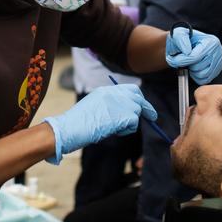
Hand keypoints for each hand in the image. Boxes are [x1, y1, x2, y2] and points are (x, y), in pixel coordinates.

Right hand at [42, 84, 157, 164]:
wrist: (69, 128)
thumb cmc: (77, 124)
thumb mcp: (94, 108)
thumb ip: (110, 106)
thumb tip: (127, 114)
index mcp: (106, 90)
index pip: (130, 89)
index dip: (138, 98)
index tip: (143, 106)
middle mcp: (114, 93)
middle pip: (138, 97)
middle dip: (147, 107)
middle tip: (153, 117)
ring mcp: (119, 102)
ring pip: (137, 111)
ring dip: (130, 123)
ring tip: (114, 129)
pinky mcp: (123, 114)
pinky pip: (134, 123)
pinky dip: (127, 130)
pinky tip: (113, 131)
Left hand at [165, 27, 221, 83]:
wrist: (186, 43)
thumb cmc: (182, 39)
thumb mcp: (178, 34)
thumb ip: (180, 40)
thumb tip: (187, 52)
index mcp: (211, 41)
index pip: (194, 57)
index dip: (180, 60)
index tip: (174, 59)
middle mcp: (218, 51)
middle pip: (197, 68)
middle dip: (186, 65)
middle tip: (183, 59)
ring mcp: (219, 62)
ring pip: (202, 75)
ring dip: (192, 71)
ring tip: (189, 63)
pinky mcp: (216, 71)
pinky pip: (204, 80)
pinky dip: (196, 77)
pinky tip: (194, 68)